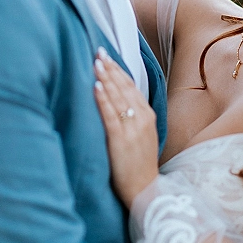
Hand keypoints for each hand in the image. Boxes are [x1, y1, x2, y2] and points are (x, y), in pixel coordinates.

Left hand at [94, 48, 159, 207]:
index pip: (131, 86)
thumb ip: (131, 117)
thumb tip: (114, 99)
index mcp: (147, 115)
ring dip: (106, 78)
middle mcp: (142, 118)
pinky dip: (103, 99)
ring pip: (118, 97)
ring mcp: (132, 129)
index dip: (118, 70)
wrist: (145, 191)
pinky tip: (96, 86)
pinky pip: (111, 116)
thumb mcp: (140, 136)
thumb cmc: (138, 164)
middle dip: (110, 68)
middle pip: (124, 87)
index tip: (106, 55)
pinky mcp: (121, 141)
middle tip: (98, 51)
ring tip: (95, 62)